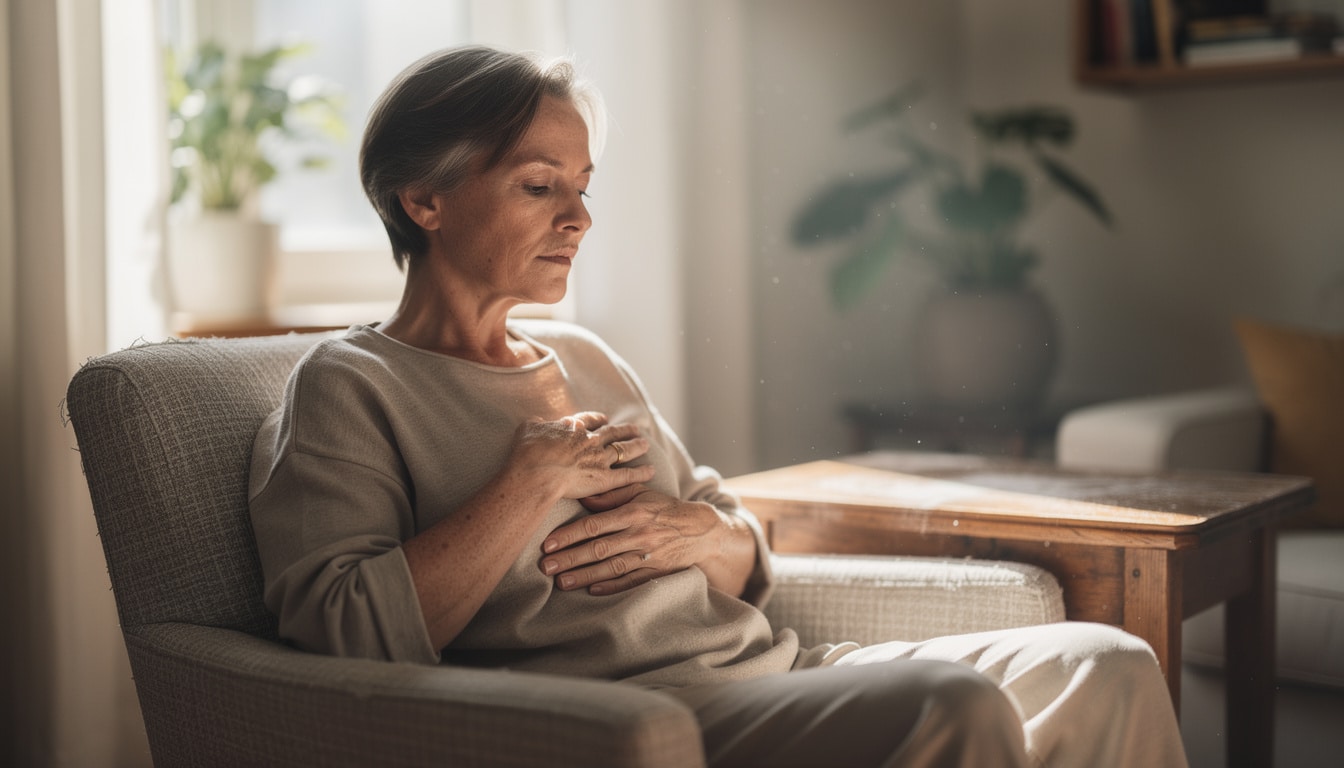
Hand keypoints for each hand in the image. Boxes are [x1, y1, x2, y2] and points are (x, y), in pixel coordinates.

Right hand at [509, 411, 654, 500]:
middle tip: (635, 428)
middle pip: (612, 432)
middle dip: (624, 430)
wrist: (536, 472)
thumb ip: (537, 424)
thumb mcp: (527, 429)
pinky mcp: (604, 479)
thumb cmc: (527, 452)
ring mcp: (599, 459)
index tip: (605, 419)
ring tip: (645, 444)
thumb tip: (538, 423)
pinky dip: (640, 473)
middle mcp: (590, 440)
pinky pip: (627, 475)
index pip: (590, 420)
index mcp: (572, 427)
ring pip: (623, 450)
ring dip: (635, 446)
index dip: (598, 419)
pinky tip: (651, 471)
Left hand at [539, 487, 721, 595]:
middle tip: (545, 567)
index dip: (570, 535)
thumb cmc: (664, 508)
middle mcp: (639, 535)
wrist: (702, 530)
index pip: (595, 525)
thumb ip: (611, 495)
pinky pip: (631, 582)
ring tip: (561, 583)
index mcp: (633, 513)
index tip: (548, 543)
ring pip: (611, 568)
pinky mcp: (657, 572)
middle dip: (570, 558)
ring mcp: (648, 555)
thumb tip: (582, 495)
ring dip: (584, 576)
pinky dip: (612, 587)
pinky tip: (592, 591)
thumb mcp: (641, 493)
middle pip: (598, 549)